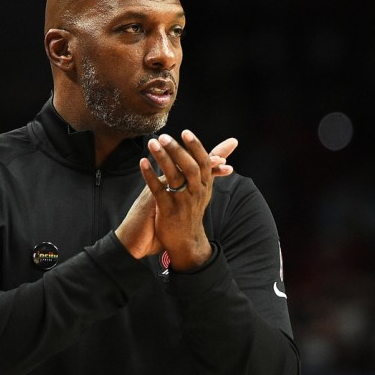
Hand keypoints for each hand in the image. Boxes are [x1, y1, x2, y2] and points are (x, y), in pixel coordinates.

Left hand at [116, 133, 236, 259]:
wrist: (187, 241)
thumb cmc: (193, 208)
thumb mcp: (206, 187)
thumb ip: (213, 165)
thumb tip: (232, 141)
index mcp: (205, 185)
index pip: (204, 162)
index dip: (195, 147)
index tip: (185, 132)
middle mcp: (196, 193)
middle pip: (190, 168)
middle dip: (177, 150)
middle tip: (164, 136)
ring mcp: (183, 202)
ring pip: (174, 177)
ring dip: (163, 158)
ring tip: (152, 143)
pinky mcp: (168, 211)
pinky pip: (159, 191)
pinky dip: (150, 176)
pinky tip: (142, 163)